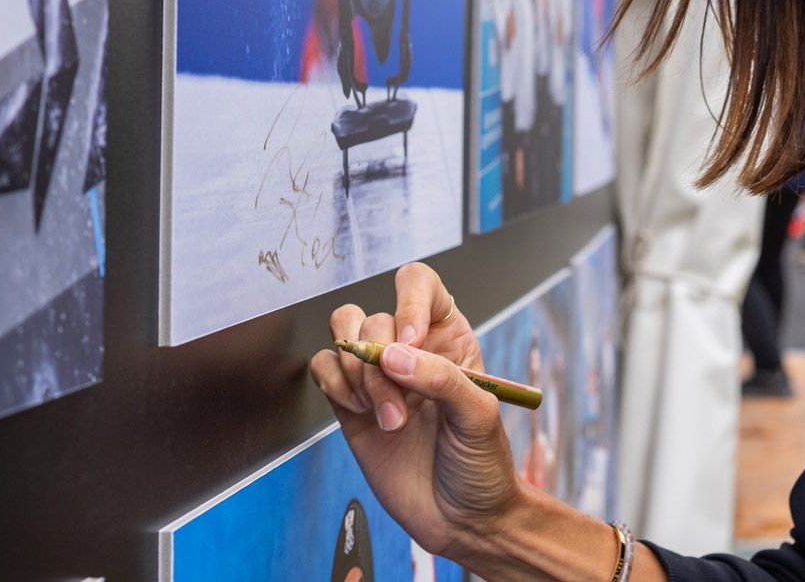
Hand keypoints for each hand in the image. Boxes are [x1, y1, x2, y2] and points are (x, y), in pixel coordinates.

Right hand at [310, 264, 521, 556]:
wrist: (462, 519)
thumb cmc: (481, 464)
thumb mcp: (479, 416)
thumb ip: (441, 378)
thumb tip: (392, 354)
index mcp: (449, 337)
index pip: (419, 284)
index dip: (408, 301)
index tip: (410, 340)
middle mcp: (410, 349)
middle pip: (372, 314)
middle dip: (378, 361)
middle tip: (399, 406)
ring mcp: (377, 377)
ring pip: (343, 336)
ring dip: (358, 378)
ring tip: (389, 421)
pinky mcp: (349, 405)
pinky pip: (323, 369)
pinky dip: (334, 386)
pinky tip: (361, 415)